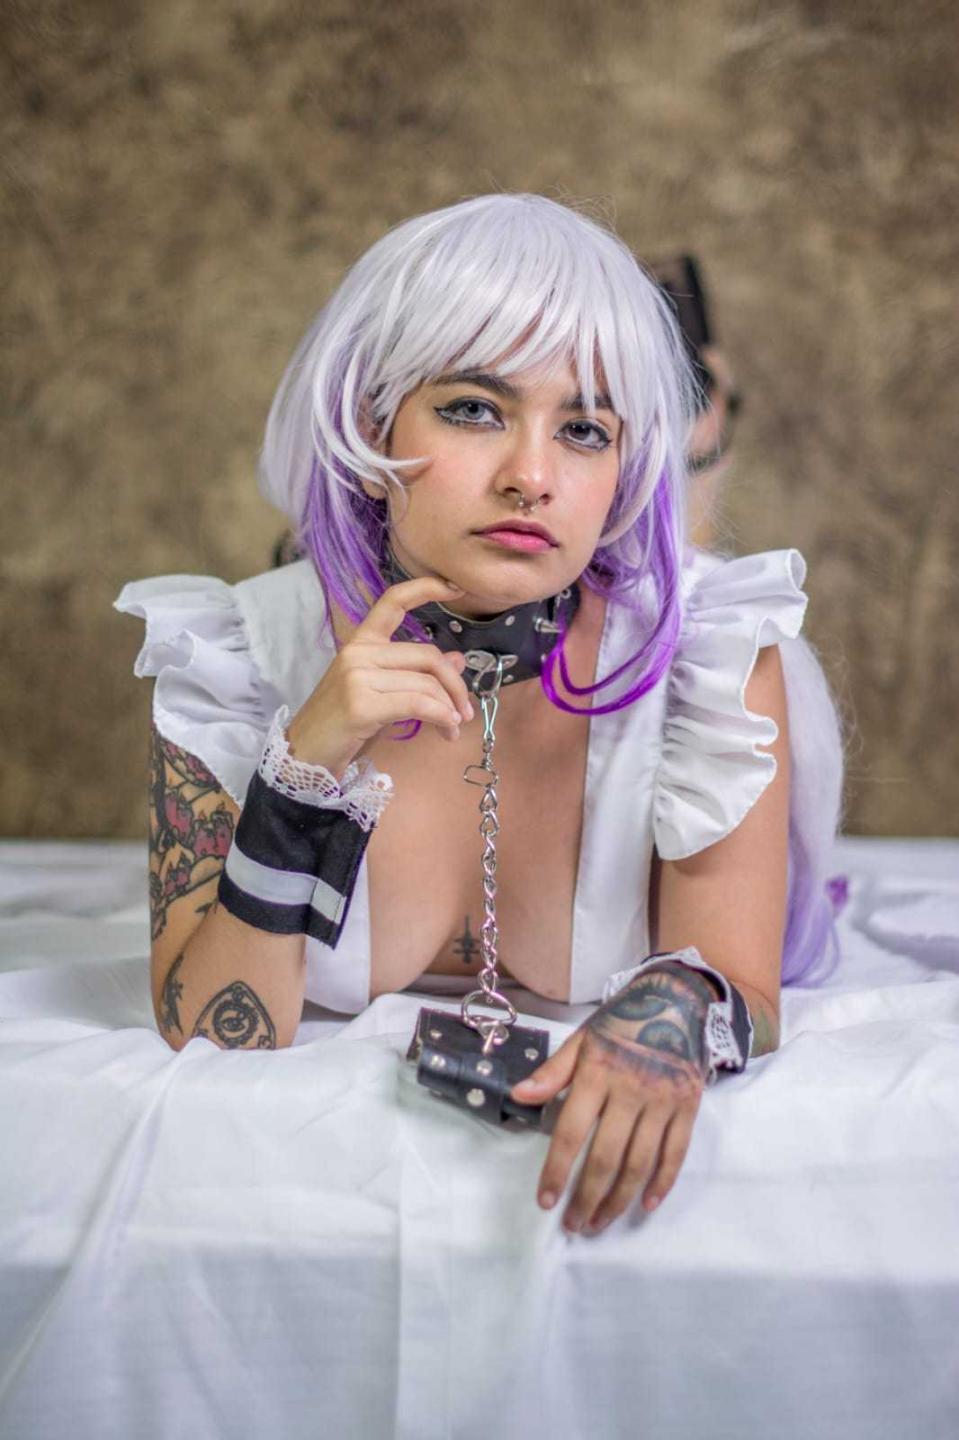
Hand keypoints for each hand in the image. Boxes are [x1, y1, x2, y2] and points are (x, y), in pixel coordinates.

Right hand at [285, 574, 476, 776]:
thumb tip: (458, 660)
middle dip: (455, 685)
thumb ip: (415, 675)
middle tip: (465, 711)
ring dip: (449, 710)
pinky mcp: (361, 704)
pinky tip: (445, 729)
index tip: (456, 588)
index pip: (393, 602)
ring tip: (451, 729)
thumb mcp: (383, 693)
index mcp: (361, 643)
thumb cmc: (342, 725)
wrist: (305, 755)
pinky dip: (440, 717)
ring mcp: (357, 676)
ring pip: (426, 684)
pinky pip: (417, 704)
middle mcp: (358, 652)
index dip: (427, 588)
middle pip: (428, 656)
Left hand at [510, 962, 718, 1234]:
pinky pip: (676, 1154)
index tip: (545, 1201)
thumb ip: (552, 1072)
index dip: (557, 1171)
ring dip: (619, 1200)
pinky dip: (662, 1183)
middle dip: (586, 1198)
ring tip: (600, 1222)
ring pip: (640, 1163)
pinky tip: (646, 1205)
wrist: (677, 1000)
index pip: (572, 1132)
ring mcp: (663, 1102)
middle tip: (574, 1225)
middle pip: (606, 1157)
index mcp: (597, 1074)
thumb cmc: (622, 1022)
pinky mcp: (688, 1108)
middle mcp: (630, 1091)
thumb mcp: (581, 1039)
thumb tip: (518, 1097)